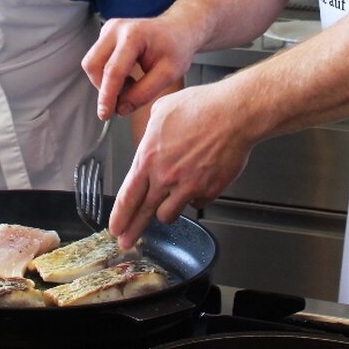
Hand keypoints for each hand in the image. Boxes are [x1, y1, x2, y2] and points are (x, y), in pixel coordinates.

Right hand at [81, 17, 194, 120]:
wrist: (178, 28)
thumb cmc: (177, 48)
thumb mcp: (168, 74)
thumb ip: (144, 93)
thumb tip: (120, 109)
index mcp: (133, 35)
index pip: (113, 70)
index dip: (107, 96)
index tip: (105, 115)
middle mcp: (116, 29)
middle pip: (93, 64)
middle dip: (103, 87)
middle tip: (123, 98)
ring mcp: (109, 29)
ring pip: (91, 63)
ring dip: (105, 81)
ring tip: (129, 84)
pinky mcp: (106, 34)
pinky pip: (97, 59)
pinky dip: (107, 73)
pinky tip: (126, 75)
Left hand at [108, 82, 250, 248]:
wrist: (234, 114)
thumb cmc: (201, 107)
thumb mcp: (162, 110)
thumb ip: (150, 132)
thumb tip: (149, 139)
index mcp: (149, 157)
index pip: (127, 196)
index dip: (119, 215)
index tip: (115, 226)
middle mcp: (166, 176)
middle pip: (143, 213)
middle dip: (132, 230)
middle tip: (126, 241)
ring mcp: (188, 186)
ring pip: (169, 214)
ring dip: (166, 211)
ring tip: (168, 203)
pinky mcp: (209, 191)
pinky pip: (196, 203)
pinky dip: (194, 198)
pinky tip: (197, 183)